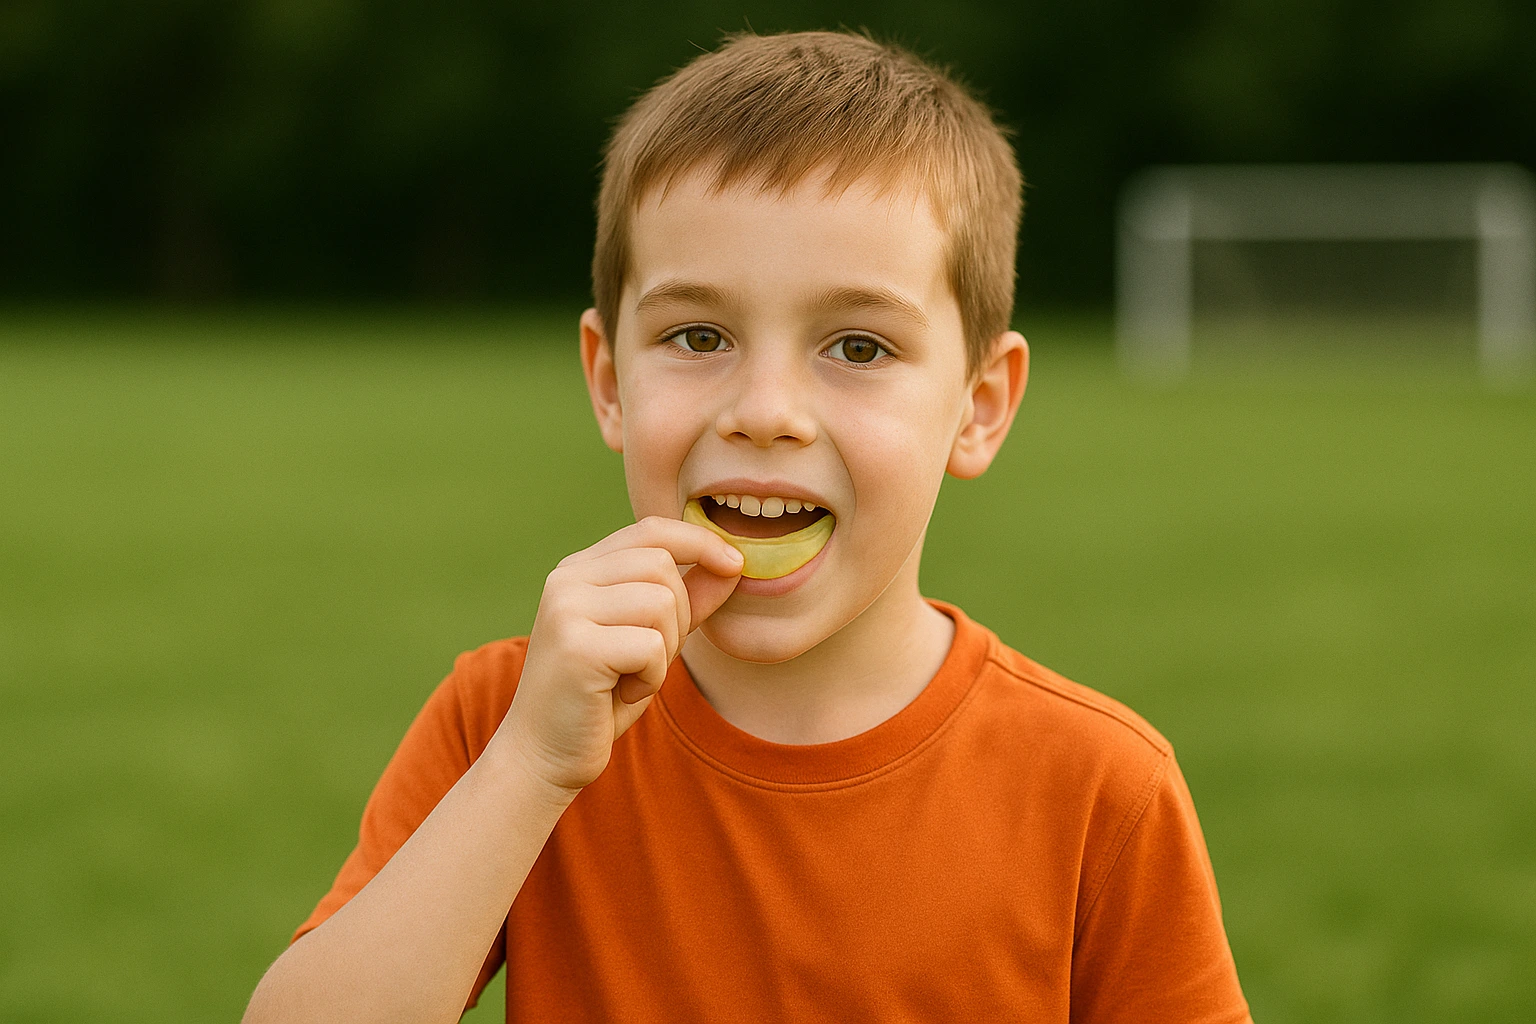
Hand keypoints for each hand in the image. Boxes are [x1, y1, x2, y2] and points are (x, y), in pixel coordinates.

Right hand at [494, 516, 743, 793]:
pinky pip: (651, 646)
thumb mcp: (651, 640)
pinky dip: (650, 677)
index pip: (650, 531)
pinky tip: (619, 694)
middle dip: (679, 615)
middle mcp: (566, 580)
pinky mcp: (576, 646)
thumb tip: (733, 563)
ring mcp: (566, 610)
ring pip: (662, 603)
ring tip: (629, 677)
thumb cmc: (600, 698)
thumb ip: (688, 599)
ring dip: (664, 650)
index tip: (734, 563)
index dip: (700, 541)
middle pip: (662, 566)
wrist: (543, 755)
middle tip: (649, 659)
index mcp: (580, 570)